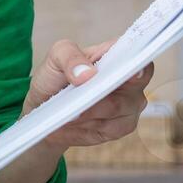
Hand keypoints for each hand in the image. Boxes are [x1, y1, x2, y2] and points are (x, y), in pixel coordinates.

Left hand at [21, 38, 154, 154]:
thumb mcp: (56, 56)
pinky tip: (74, 122)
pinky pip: (111, 128)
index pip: (139, 55)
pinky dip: (89, 126)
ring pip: (117, 109)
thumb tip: (88, 73)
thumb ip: (70, 56)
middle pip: (133, 86)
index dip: (139, 64)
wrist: (44, 108)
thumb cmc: (55, 76)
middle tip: (80, 97)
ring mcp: (129, 104)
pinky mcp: (122, 126)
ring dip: (90, 111)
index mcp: (117, 54)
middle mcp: (130, 79)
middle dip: (104, 92)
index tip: (130, 73)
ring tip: (68, 110)